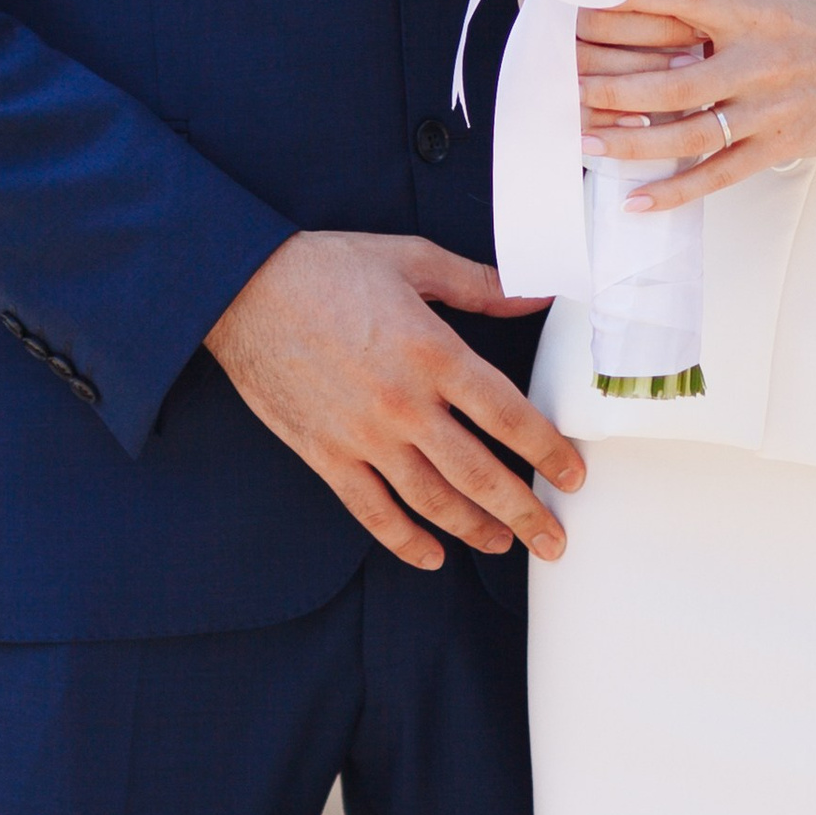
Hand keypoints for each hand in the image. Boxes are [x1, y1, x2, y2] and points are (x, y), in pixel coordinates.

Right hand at [205, 230, 580, 570]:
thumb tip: (535, 293)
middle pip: (480, 474)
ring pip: (432, 501)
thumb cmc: (328, 267)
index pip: (508, 415)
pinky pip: (372, 511)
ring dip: (474, 529)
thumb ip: (479, 284)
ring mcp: (364, 435)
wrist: (243, 289)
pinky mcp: (327, 454)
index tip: (571, 476)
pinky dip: (405, 540)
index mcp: (433, 352)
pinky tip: (432, 555)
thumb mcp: (412, 259)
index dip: (547, 451)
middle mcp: (404, 403)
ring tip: (503, 543)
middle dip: (524, 512)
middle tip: (553, 538)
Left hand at [578, 0, 815, 195]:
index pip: (678, 0)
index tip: (581, 4)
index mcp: (753, 14)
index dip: (625, 2)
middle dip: (612, 84)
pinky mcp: (781, 146)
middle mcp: (757, 61)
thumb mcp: (778, 4)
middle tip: (565, 85)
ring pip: (687, 131)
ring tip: (586, 142)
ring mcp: (769, 109)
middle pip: (670, 76)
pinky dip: (675, 191)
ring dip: (631, 140)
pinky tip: (638, 200)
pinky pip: (718, 174)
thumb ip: (723, 7)